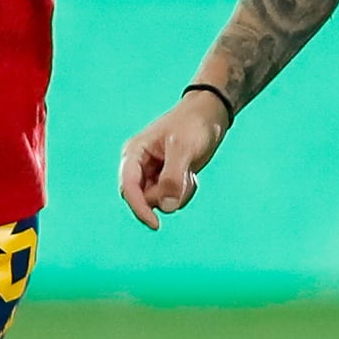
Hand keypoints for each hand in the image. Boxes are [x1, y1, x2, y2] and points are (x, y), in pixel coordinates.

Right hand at [118, 89, 230, 229]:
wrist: (210, 115)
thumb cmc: (193, 124)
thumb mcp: (183, 148)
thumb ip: (173, 177)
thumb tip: (167, 207)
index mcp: (134, 154)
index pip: (128, 188)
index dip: (139, 208)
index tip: (155, 224)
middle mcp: (139, 166)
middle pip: (143, 199)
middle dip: (165, 195)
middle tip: (186, 177)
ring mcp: (153, 174)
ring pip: (159, 202)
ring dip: (178, 194)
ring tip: (190, 172)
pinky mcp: (167, 180)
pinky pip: (171, 199)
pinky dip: (184, 193)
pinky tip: (192, 175)